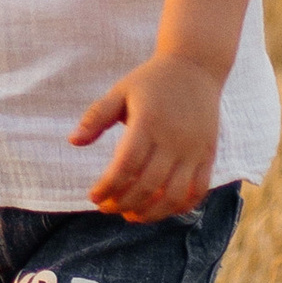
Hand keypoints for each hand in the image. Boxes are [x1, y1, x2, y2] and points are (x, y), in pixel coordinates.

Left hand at [71, 53, 222, 218]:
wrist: (195, 66)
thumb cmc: (151, 80)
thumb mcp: (120, 91)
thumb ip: (96, 117)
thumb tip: (73, 142)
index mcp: (147, 123)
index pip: (125, 166)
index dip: (108, 187)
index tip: (94, 197)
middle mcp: (173, 140)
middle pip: (148, 185)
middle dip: (124, 203)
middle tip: (108, 208)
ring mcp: (193, 150)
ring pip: (174, 195)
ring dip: (152, 213)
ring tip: (132, 216)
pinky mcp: (208, 155)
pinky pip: (199, 190)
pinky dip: (181, 206)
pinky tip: (163, 209)